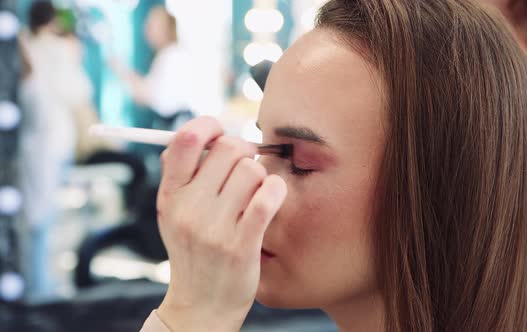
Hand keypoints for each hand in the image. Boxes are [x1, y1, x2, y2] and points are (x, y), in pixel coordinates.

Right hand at [155, 117, 286, 331]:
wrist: (201, 305)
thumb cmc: (194, 250)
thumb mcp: (174, 213)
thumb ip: (183, 174)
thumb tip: (206, 132)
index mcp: (170, 196)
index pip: (185, 140)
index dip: (208, 126)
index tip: (220, 133)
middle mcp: (188, 209)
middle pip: (228, 149)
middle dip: (244, 151)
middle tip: (246, 166)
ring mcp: (215, 228)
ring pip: (252, 170)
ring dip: (260, 177)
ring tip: (254, 193)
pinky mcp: (242, 245)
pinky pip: (268, 196)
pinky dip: (277, 189)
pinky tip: (273, 195)